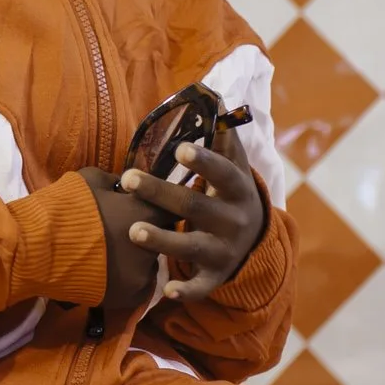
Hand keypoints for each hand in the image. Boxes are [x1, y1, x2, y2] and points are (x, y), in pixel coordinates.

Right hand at [79, 169, 161, 314]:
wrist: (43, 248)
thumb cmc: (65, 208)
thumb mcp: (90, 179)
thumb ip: (114, 182)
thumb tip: (122, 186)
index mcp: (148, 210)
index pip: (170, 208)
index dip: (157, 209)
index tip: (145, 210)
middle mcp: (156, 241)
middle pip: (165, 238)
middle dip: (151, 236)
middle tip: (128, 236)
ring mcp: (145, 270)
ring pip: (150, 264)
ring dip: (138, 260)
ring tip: (114, 259)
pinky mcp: (133, 295)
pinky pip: (138, 287)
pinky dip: (127, 282)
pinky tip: (109, 276)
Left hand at [117, 124, 264, 301]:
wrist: (254, 240)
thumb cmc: (229, 192)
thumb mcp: (232, 165)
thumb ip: (222, 133)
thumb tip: (211, 92)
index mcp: (236, 188)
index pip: (223, 172)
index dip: (204, 161)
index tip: (179, 149)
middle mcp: (233, 219)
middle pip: (195, 205)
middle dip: (161, 193)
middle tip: (129, 179)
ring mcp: (224, 249)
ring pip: (192, 246)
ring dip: (163, 239)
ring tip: (134, 231)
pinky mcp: (215, 275)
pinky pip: (200, 286)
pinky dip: (185, 291)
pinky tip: (165, 292)